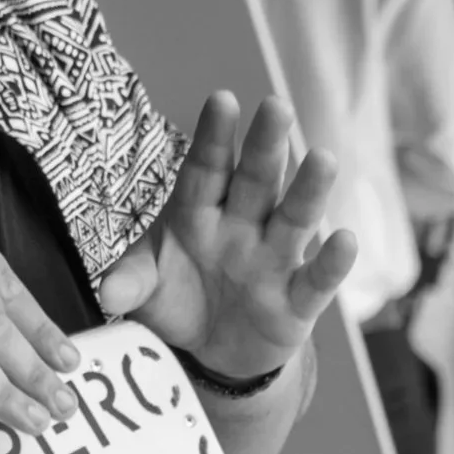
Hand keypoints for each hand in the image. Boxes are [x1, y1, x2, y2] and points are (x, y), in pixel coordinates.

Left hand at [98, 92, 355, 377]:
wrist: (208, 354)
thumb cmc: (177, 301)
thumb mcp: (144, 289)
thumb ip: (129, 283)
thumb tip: (107, 294)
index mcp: (200, 211)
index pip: (208, 168)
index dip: (215, 137)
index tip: (222, 99)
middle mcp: (242, 226)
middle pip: (257, 181)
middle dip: (266, 145)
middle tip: (276, 106)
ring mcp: (272, 261)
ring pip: (294, 219)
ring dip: (308, 190)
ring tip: (323, 158)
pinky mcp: (296, 302)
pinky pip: (316, 280)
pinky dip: (332, 263)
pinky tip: (346, 239)